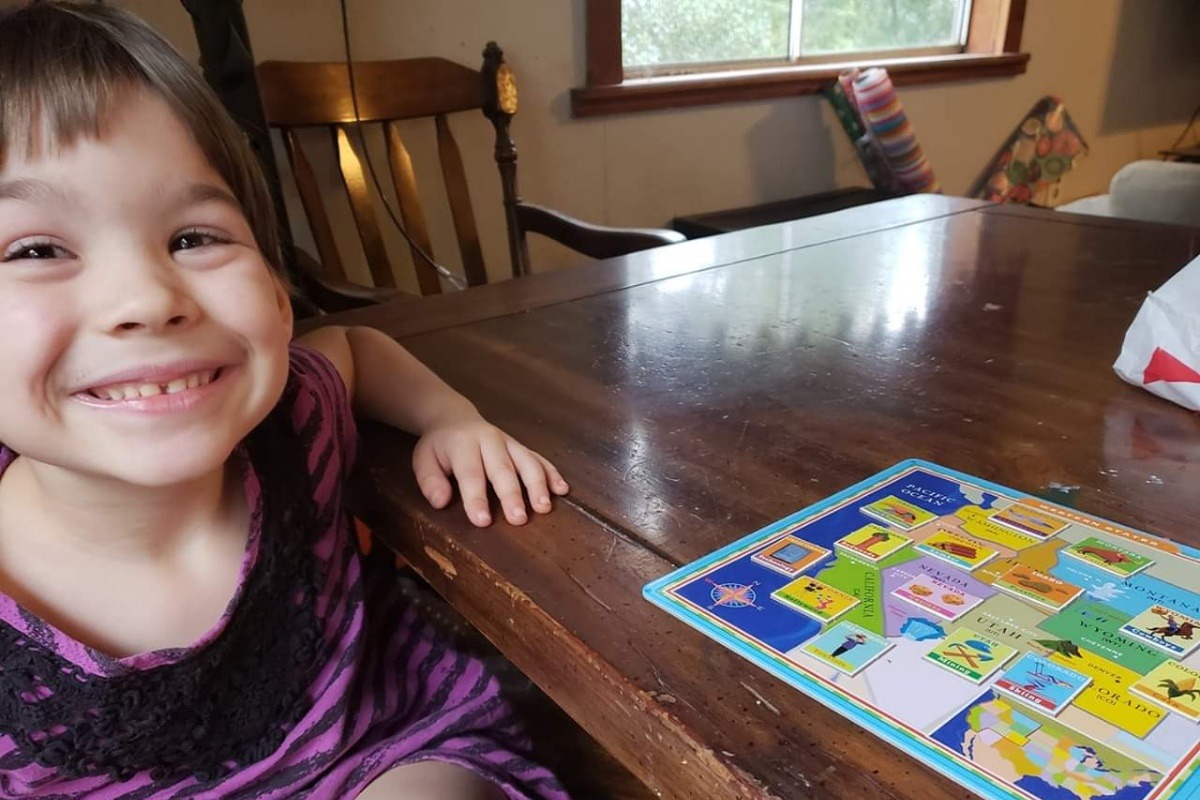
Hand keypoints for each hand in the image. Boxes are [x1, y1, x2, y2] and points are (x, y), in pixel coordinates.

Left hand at [412, 418, 568, 526]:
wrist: (455, 418)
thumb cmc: (440, 447)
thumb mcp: (424, 459)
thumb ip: (430, 481)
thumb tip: (441, 502)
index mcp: (462, 444)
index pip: (470, 473)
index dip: (476, 497)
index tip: (483, 521)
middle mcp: (490, 441)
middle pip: (503, 469)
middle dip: (512, 494)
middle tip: (519, 519)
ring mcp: (509, 443)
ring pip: (527, 462)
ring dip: (538, 485)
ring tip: (545, 507)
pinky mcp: (522, 447)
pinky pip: (539, 459)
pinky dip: (552, 473)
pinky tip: (562, 490)